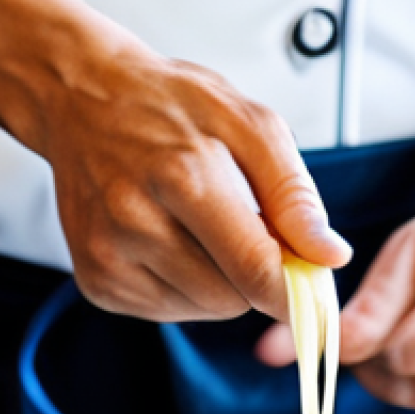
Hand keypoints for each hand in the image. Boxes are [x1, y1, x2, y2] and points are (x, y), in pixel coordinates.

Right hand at [39, 45, 351, 322]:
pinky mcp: (97, 283)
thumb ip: (294, 196)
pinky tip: (167, 241)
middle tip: (243, 229)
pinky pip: (168, 312)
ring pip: (203, 310)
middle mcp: (136, 223)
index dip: (292, 293)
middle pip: (232, 299)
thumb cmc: (170, 108)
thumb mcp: (249, 124)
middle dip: (251, 275)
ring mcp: (110, 258)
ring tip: (196, 227)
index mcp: (183, 177)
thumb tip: (331, 257)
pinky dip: (182, 287)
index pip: (254, 267)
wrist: (83, 102)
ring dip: (217, 281)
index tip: (313, 299)